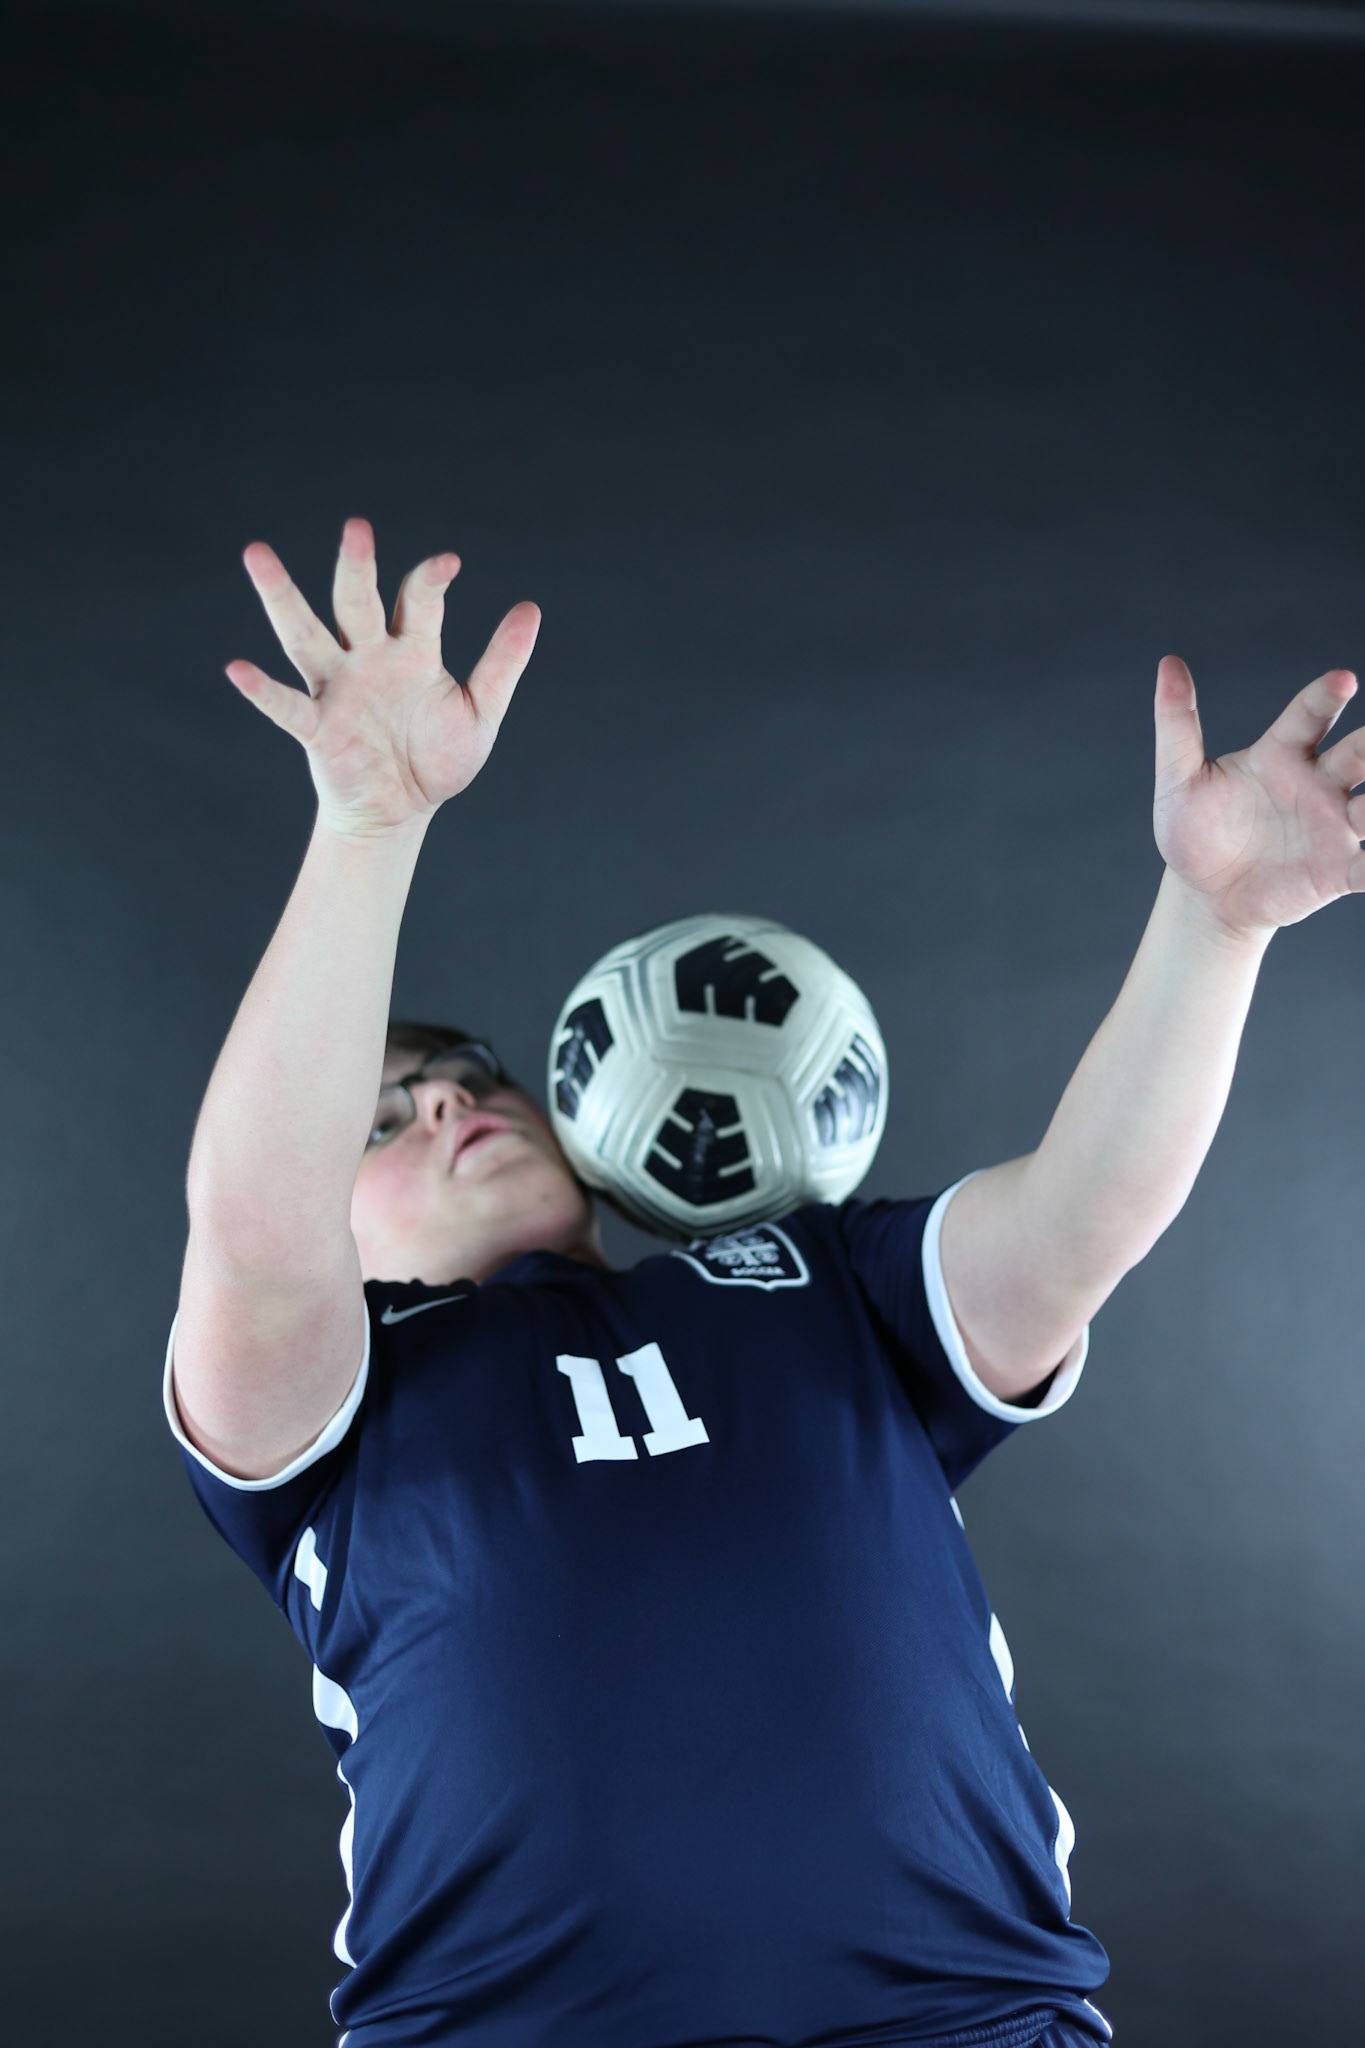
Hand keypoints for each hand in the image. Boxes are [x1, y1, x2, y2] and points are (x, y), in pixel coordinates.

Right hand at [226, 517, 540, 837]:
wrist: (403, 812)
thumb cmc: (437, 758)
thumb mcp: (481, 711)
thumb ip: (502, 662)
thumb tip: (531, 607)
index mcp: (412, 650)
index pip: (417, 600)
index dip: (430, 581)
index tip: (450, 563)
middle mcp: (368, 659)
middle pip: (355, 602)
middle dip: (357, 566)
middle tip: (357, 528)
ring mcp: (338, 690)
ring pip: (306, 635)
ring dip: (283, 597)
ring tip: (257, 555)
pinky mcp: (317, 728)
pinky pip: (287, 705)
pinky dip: (263, 690)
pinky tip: (238, 669)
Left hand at [1152, 655, 1364, 939]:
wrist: (1204, 894)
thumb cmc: (1194, 831)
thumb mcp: (1179, 780)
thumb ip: (1177, 724)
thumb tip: (1168, 663)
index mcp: (1282, 754)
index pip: (1311, 716)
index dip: (1326, 697)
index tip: (1342, 681)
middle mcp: (1318, 784)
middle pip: (1358, 754)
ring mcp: (1333, 826)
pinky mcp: (1339, 869)